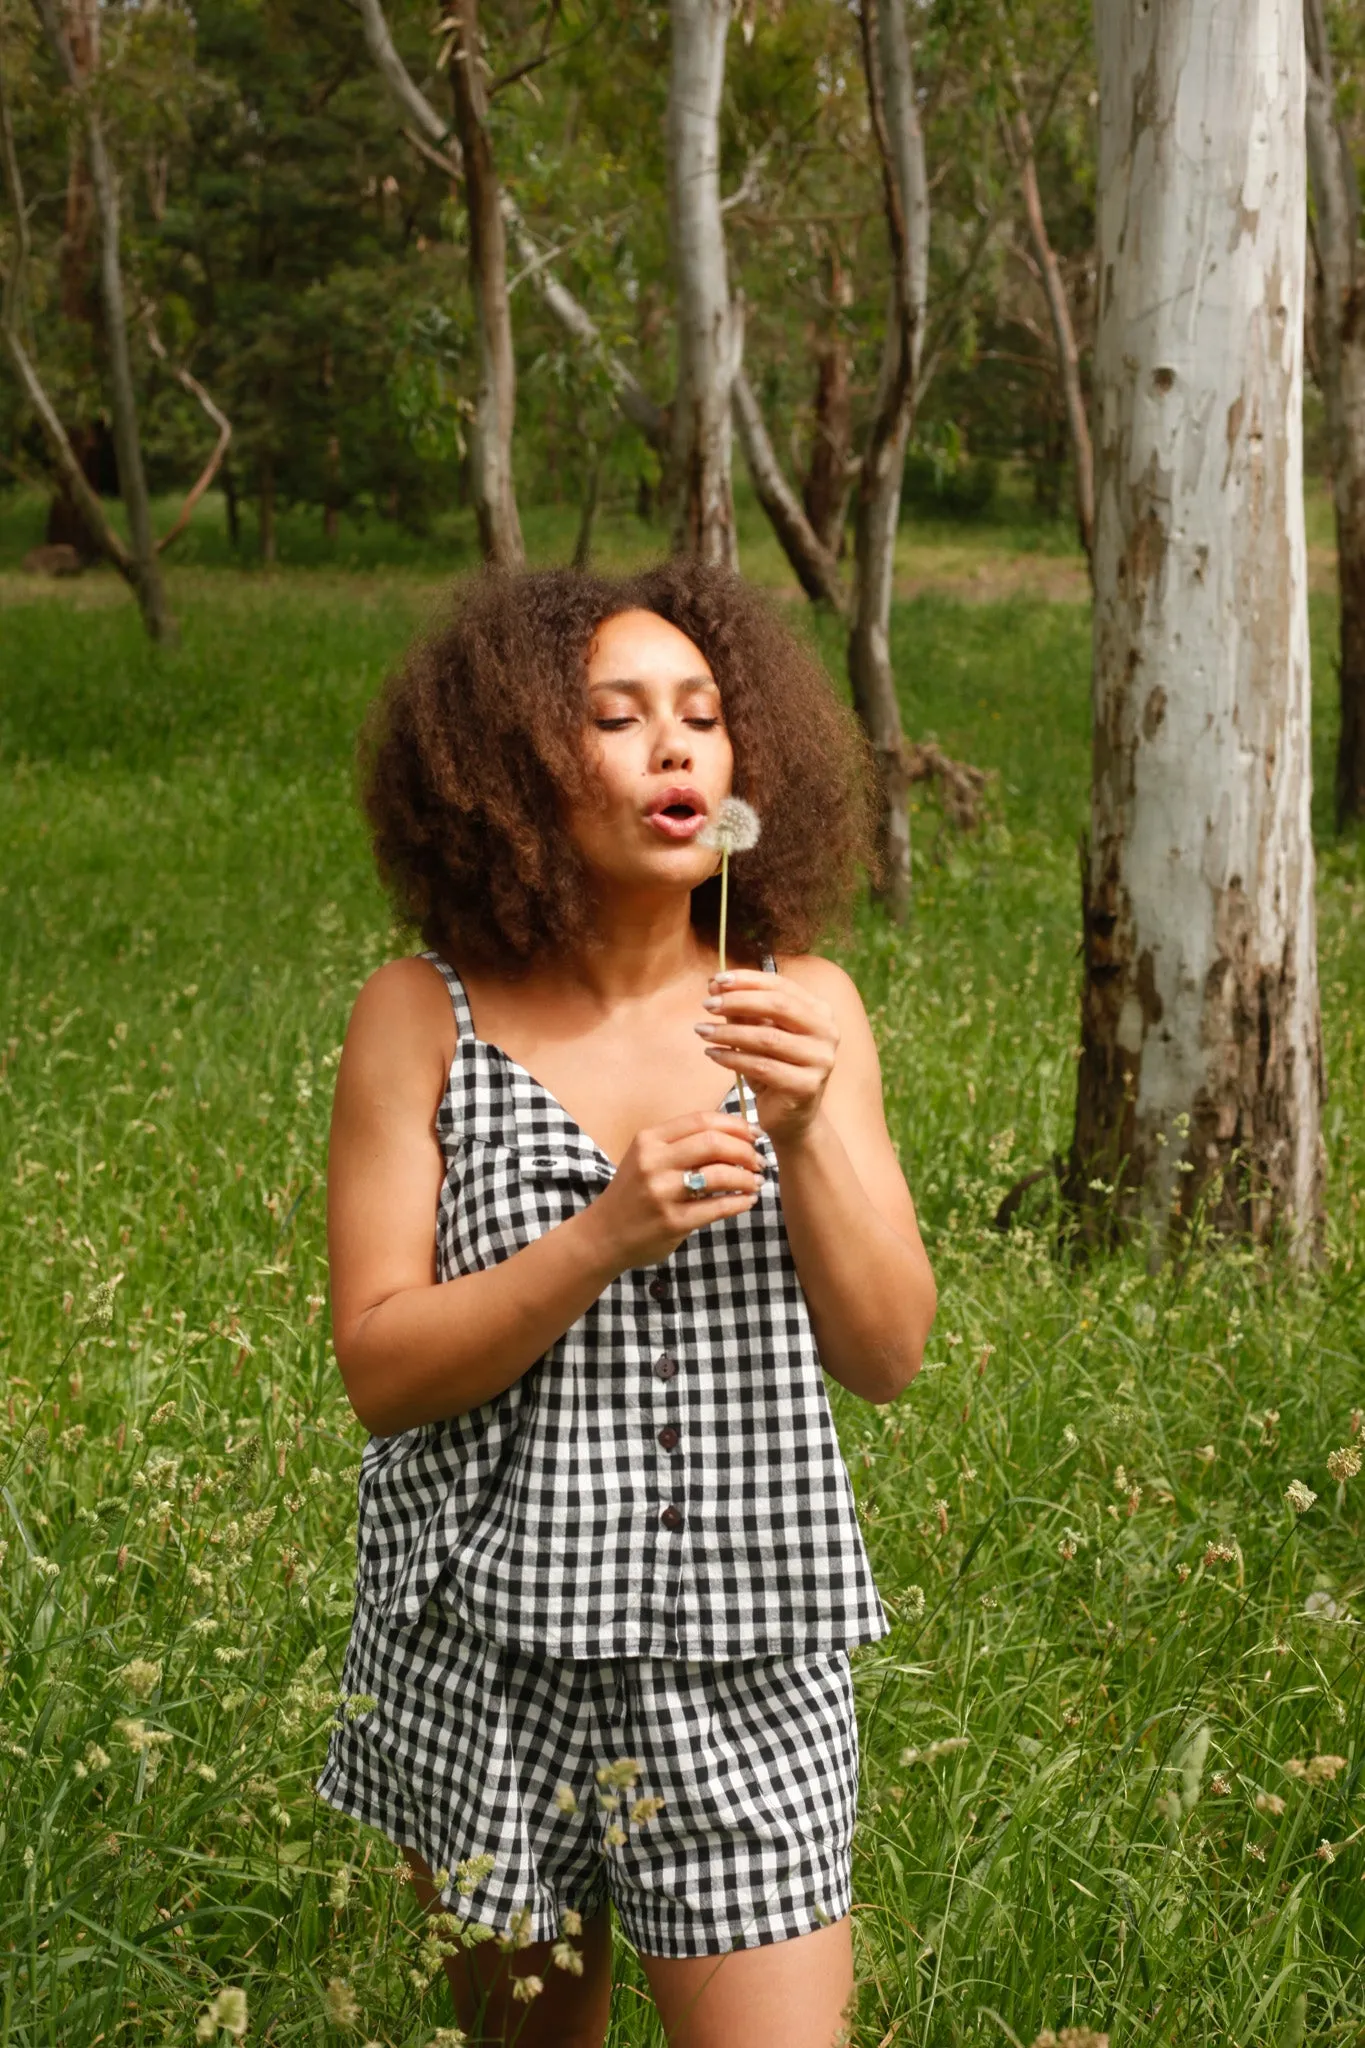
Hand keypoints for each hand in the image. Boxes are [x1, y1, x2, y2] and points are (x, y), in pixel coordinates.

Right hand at [587, 1110, 765, 1269]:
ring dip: (746, 1177)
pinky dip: (739, 1202)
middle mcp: (653, 1162)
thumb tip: (733, 1135)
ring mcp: (662, 1193)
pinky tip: (747, 1201)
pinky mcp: (672, 1222)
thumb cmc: (633, 1194)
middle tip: (758, 1160)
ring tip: (755, 1182)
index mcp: (649, 1140)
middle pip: (713, 1142)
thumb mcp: (647, 1159)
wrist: (603, 1235)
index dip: (735, 1125)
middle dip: (745, 1150)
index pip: (701, 1120)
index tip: (754, 1135)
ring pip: (718, 1174)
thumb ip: (681, 1145)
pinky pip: (717, 1208)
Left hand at [694, 969, 837, 1146]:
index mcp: (819, 1011)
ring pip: (768, 1038)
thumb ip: (742, 1010)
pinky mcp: (807, 1086)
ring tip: (702, 1030)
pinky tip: (712, 1054)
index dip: (748, 980)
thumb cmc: (774, 1069)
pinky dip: (733, 1058)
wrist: (791, 1118)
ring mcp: (820, 1060)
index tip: (716, 981)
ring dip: (729, 1032)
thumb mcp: (758, 1034)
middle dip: (738, 1002)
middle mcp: (827, 1032)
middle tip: (707, 1005)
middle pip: (779, 1006)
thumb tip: (715, 985)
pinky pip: (762, 1067)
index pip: (781, 986)